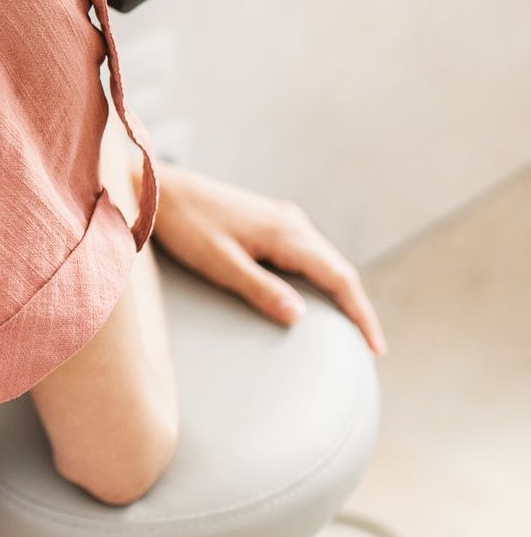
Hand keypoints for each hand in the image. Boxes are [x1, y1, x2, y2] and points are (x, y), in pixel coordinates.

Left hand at [153, 162, 385, 353]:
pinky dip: (319, 278)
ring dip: (339, 292)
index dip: (361, 314)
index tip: (375, 348)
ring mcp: (281, 219)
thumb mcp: (219, 262)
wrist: (160, 188)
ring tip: (349, 327)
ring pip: (324, 260)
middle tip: (368, 346)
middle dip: (356, 307)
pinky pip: (306, 253)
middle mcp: (292, 222)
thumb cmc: (185, 224)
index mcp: (287, 232)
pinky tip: (315, 295)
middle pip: (338, 269)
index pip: (340, 278)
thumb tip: (299, 317)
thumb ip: (259, 288)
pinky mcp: (268, 221)